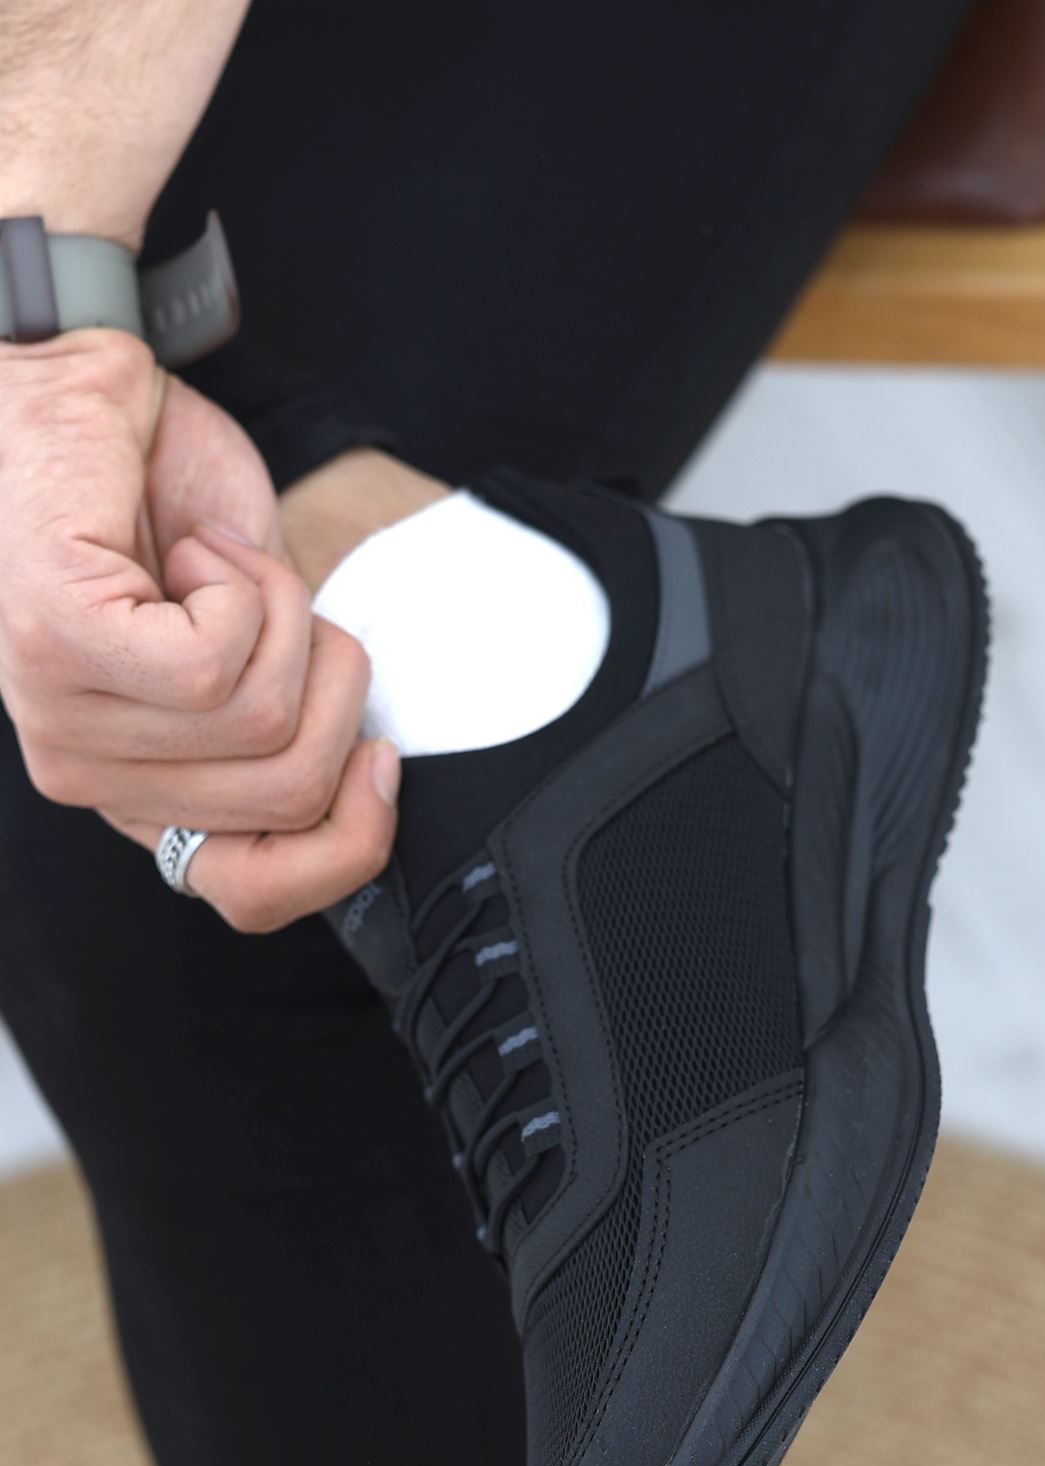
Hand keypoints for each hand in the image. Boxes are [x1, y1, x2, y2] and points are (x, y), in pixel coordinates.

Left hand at [0, 329, 398, 927]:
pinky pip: (215, 664)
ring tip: (217, 560)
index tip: (380, 759)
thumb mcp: (261, 641)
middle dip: (330, 678)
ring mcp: (59, 714)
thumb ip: (285, 729)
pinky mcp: (59, 641)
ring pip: (263, 718)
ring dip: (281, 610)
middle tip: (269, 599)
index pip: (254, 893)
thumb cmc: (171, 503)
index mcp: (136, 791)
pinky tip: (193, 551)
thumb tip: (370, 784)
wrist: (88, 389)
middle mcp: (86, 776)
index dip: (351, 845)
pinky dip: (245, 585)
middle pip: (292, 791)